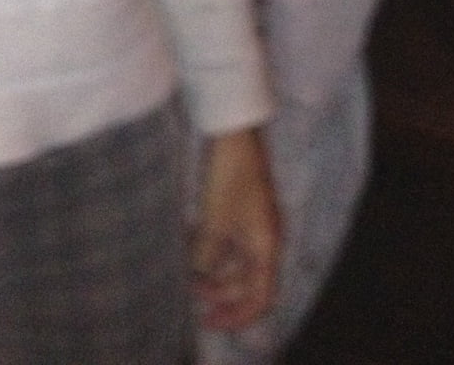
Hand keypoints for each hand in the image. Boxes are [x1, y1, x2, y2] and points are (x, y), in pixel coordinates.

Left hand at [191, 127, 281, 332]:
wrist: (235, 133)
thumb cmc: (230, 175)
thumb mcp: (215, 220)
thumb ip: (207, 256)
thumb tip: (199, 278)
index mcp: (267, 246)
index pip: (261, 298)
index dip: (238, 316)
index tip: (209, 321)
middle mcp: (265, 239)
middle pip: (248, 282)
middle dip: (221, 294)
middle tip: (191, 297)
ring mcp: (254, 223)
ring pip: (236, 262)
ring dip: (213, 272)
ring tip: (186, 274)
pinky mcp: (242, 209)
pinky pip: (229, 241)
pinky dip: (211, 251)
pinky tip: (188, 248)